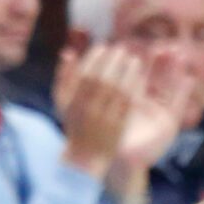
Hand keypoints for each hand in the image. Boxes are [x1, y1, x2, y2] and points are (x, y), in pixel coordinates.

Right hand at [56, 45, 143, 174]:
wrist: (85, 157)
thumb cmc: (74, 125)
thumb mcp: (62, 103)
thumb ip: (63, 77)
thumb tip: (68, 52)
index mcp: (73, 102)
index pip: (84, 75)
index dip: (95, 58)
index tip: (103, 47)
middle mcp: (88, 110)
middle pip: (103, 80)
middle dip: (114, 62)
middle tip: (122, 49)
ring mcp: (104, 119)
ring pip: (118, 91)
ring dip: (128, 72)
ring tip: (135, 59)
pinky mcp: (119, 127)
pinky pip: (128, 104)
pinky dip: (135, 88)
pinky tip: (140, 77)